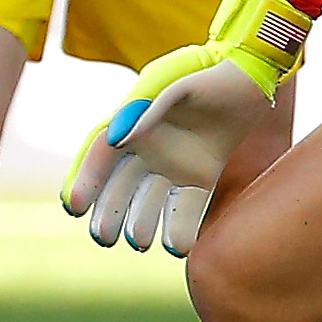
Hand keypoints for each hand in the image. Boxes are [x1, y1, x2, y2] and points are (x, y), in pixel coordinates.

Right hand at [63, 0, 311, 254]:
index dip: (86, 182)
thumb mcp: (174, 85)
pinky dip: (182, 226)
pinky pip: (189, 205)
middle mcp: (149, 149)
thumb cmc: (205, 74)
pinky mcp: (203, 174)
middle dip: (110, 213)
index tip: (73, 208)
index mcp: (132, 123)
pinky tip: (177, 247)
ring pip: (151, 201)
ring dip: (142, 223)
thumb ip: (146, 109)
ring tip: (140, 243)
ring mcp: (175, 164)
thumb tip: (117, 139)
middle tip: (103, 239)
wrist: (248, 74)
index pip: (101, 157)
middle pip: (121, 187)